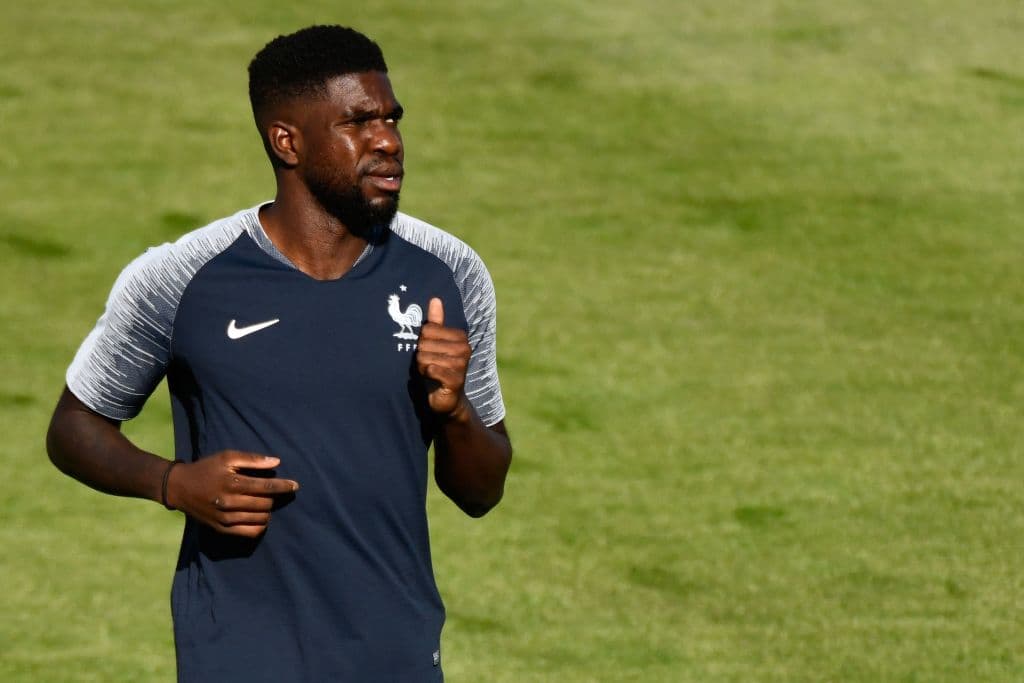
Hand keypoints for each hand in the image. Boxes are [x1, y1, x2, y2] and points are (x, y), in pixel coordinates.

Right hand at [166, 450, 298, 537]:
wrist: (179, 487)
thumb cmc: (207, 468)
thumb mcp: (227, 457)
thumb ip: (252, 459)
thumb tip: (277, 462)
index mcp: (232, 483)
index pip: (266, 487)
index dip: (284, 486)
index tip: (295, 485)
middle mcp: (229, 503)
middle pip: (265, 504)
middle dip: (274, 497)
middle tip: (272, 492)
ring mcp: (225, 518)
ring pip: (261, 519)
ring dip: (268, 510)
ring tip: (264, 502)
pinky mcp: (222, 528)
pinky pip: (251, 532)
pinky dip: (261, 525)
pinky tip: (260, 516)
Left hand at [416, 298, 471, 419]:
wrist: (446, 397)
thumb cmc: (438, 366)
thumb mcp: (435, 343)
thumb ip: (436, 322)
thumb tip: (435, 299)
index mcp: (460, 337)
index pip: (428, 329)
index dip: (422, 341)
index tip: (430, 351)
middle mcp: (464, 349)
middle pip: (424, 343)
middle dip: (420, 355)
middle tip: (429, 364)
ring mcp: (461, 365)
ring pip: (425, 357)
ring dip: (422, 367)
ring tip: (430, 372)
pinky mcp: (455, 381)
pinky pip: (431, 369)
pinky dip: (426, 374)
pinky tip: (432, 378)